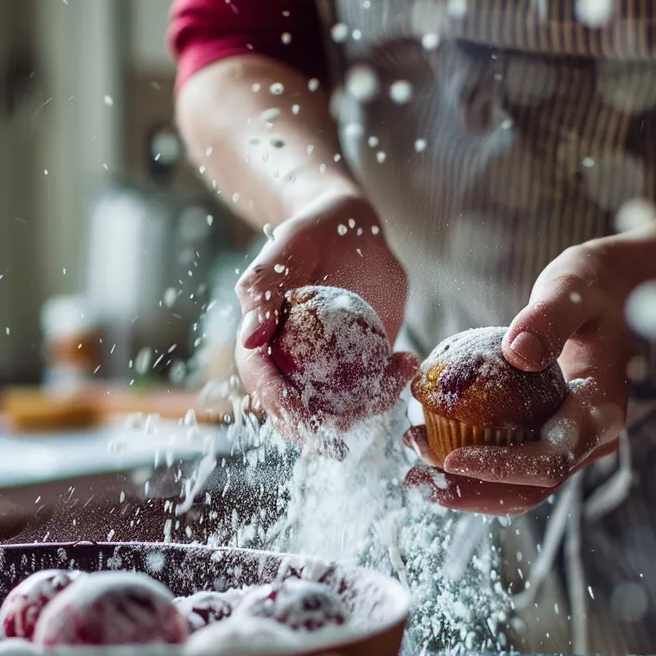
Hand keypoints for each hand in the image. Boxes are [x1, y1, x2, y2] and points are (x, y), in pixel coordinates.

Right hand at [235, 190, 418, 446]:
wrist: (354, 229)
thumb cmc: (314, 231)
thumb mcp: (288, 248)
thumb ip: (264, 289)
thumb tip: (247, 340)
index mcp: (260, 345)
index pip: (264, 386)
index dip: (283, 409)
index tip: (309, 420)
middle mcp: (289, 366)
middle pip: (300, 413)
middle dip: (330, 426)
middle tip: (364, 413)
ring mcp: (325, 371)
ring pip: (341, 411)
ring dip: (371, 404)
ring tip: (400, 367)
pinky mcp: (359, 368)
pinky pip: (371, 392)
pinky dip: (391, 386)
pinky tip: (408, 360)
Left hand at [403, 243, 628, 513]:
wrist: (616, 294)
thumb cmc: (592, 286)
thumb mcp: (573, 287)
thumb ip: (549, 317)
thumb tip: (517, 353)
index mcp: (601, 412)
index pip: (550, 459)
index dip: (501, 467)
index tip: (450, 459)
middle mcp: (588, 438)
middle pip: (531, 488)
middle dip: (472, 492)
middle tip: (416, 480)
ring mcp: (570, 441)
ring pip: (519, 484)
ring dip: (465, 485)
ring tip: (413, 465)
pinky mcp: (549, 433)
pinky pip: (510, 459)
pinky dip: (470, 462)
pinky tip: (427, 441)